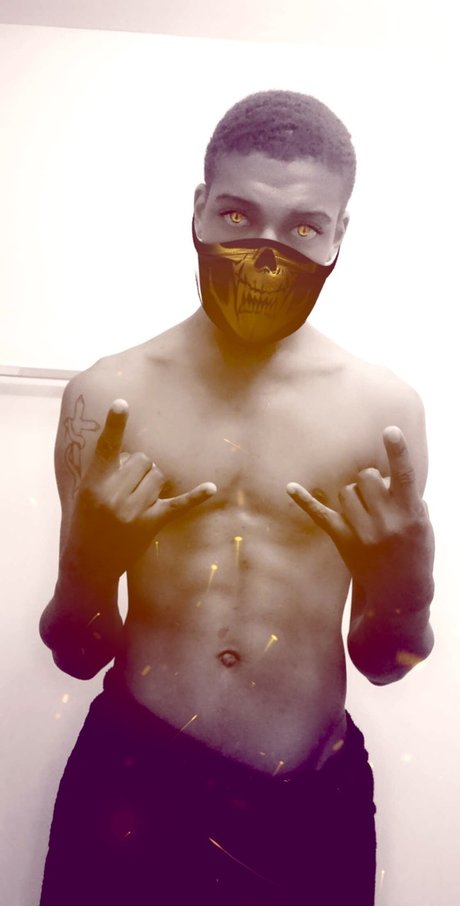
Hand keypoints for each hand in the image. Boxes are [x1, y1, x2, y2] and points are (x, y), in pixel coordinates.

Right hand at [68, 399, 216, 578]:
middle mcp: (114, 494)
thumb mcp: (84, 494)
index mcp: (94, 483)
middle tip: (127, 487)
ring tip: (138, 499)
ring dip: (153, 482)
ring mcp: (134, 510)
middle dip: (139, 467)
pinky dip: (195, 496)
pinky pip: (178, 504)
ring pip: (158, 475)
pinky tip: (211, 488)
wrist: (89, 563)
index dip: (114, 425)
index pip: (105, 448)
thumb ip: (105, 472)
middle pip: (142, 459)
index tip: (122, 403)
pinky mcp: (151, 523)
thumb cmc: (86, 523)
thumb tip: (134, 456)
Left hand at [287, 426, 433, 612]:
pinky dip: (305, 500)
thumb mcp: (422, 523)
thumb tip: (383, 474)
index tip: (389, 430)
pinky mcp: (343, 540)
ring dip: (354, 495)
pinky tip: (290, 487)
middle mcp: (386, 521)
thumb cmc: (415, 551)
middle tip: (378, 498)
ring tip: (366, 514)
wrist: (400, 592)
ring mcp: (363, 532)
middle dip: (370, 480)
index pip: (405, 475)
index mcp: (410, 513)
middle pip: (366, 476)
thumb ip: (406, 496)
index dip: (398, 451)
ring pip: (346, 491)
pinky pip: (321, 514)